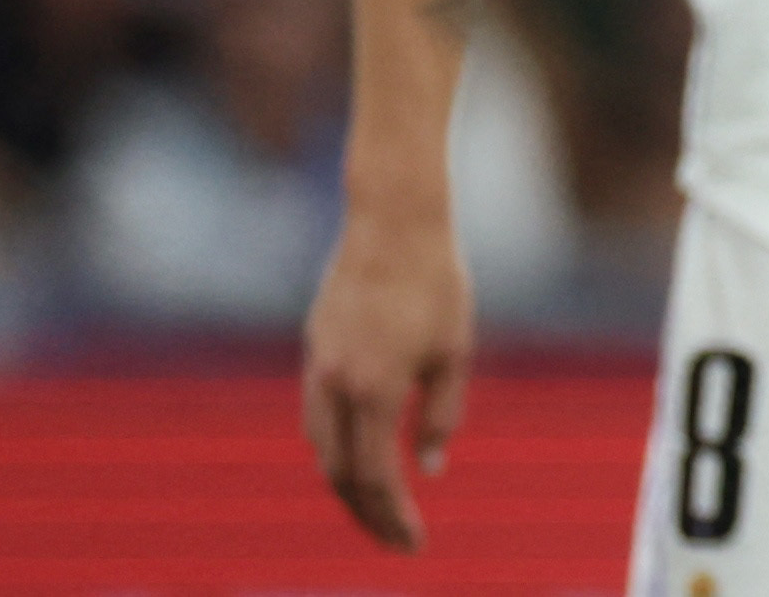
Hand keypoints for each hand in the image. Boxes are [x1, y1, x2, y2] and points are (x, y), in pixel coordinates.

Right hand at [304, 197, 473, 549]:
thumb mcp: (454, 351)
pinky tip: (358, 455)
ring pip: (321, 449)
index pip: (375, 479)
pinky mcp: (313, 349)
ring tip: (380, 507)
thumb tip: (428, 469)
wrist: (392, 222)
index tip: (414, 545)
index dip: (393, 518)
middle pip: (340, 476)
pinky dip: (335, 447)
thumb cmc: (437, 284)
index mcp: (375, 391)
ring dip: (347, 485)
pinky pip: (316, 416)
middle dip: (368, 514)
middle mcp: (336, 387)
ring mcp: (317, 368)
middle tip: (398, 539)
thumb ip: (442, 414)